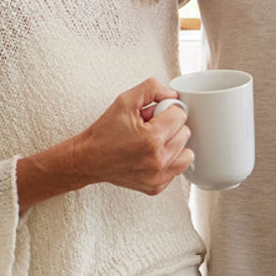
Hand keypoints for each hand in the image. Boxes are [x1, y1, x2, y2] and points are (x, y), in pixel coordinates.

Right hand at [75, 79, 193, 195]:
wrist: (88, 159)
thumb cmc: (104, 132)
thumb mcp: (125, 100)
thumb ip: (151, 89)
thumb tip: (173, 95)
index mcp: (152, 138)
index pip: (180, 115)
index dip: (166, 110)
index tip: (153, 115)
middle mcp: (158, 160)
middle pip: (185, 133)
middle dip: (170, 127)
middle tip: (149, 128)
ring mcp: (158, 176)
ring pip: (187, 153)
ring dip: (173, 144)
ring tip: (153, 142)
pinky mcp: (156, 186)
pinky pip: (178, 168)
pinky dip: (169, 160)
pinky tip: (151, 155)